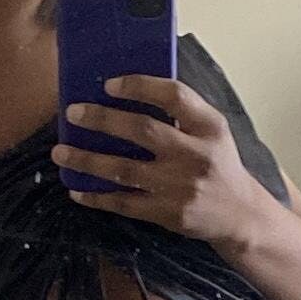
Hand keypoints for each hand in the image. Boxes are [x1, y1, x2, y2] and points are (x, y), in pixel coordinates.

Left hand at [52, 75, 254, 245]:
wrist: (240, 215)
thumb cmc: (218, 164)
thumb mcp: (212, 133)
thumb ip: (181, 113)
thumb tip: (127, 93)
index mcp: (209, 126)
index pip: (174, 96)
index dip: (139, 86)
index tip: (109, 84)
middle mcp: (196, 154)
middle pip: (143, 130)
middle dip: (103, 119)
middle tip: (73, 113)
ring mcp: (180, 187)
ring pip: (125, 169)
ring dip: (87, 159)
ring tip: (60, 152)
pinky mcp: (168, 213)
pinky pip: (124, 203)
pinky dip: (96, 196)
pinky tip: (76, 189)